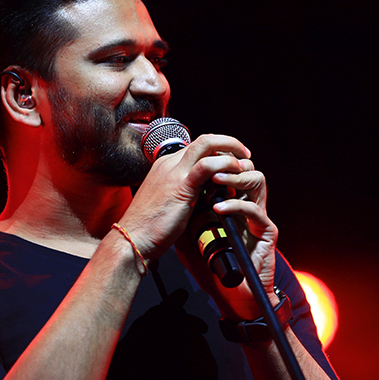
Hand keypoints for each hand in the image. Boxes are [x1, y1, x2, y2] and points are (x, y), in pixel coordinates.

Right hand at [117, 134, 252, 262]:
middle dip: (228, 143)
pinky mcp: (180, 185)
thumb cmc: (150, 227)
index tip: (232, 159)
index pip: (197, 146)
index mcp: (165, 165)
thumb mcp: (170, 201)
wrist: (134, 239)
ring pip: (207, 144)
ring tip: (244, 162)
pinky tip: (234, 173)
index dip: (218, 150)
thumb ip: (187, 191)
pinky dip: (225, 165)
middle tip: (244, 155)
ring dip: (231, 149)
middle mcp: (169, 163)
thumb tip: (207, 192)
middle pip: (204, 140)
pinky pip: (207, 165)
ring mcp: (173, 172)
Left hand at [175, 152, 278, 319]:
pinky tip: (217, 209)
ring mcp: (259, 218)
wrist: (233, 295)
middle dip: (228, 161)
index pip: (230, 169)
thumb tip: (168, 196)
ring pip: (257, 180)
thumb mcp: (193, 236)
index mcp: (234, 202)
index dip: (216, 160)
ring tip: (215, 180)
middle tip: (208, 166)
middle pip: (248, 167)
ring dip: (235, 177)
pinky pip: (254, 210)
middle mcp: (249, 206)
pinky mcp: (267, 232)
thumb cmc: (214, 267)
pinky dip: (235, 205)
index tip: (197, 162)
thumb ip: (187, 213)